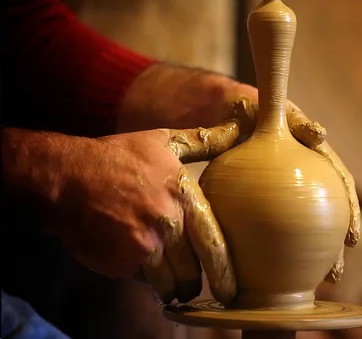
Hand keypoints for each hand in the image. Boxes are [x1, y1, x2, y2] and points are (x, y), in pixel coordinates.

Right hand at [48, 128, 238, 303]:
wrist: (67, 176)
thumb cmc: (120, 157)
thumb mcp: (164, 142)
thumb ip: (204, 142)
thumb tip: (237, 128)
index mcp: (183, 198)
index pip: (213, 244)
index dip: (224, 271)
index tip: (230, 290)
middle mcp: (165, 225)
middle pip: (191, 271)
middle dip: (192, 281)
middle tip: (192, 283)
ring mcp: (140, 247)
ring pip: (167, 284)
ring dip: (169, 286)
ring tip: (169, 282)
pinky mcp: (117, 263)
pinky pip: (140, 281)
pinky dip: (143, 278)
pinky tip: (138, 263)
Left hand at [117, 63, 359, 281]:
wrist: (215, 112)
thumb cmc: (244, 109)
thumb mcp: (271, 111)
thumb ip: (295, 120)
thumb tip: (322, 135)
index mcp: (310, 154)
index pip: (338, 182)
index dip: (349, 208)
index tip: (351, 236)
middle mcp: (302, 173)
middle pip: (327, 212)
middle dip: (332, 246)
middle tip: (334, 273)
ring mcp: (283, 186)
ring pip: (304, 225)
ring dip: (313, 254)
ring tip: (316, 282)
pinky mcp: (261, 198)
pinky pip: (271, 225)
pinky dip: (277, 248)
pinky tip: (275, 271)